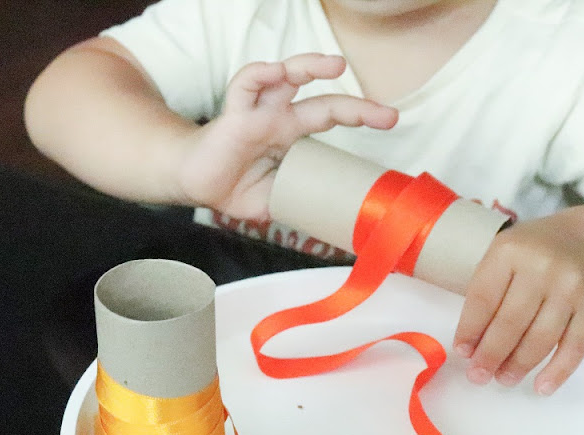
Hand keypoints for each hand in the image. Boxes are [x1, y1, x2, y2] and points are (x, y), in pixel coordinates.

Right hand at [175, 54, 397, 218]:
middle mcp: (279, 120)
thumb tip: (326, 218)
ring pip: (285, 79)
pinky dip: (260, 75)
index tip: (389, 121)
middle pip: (321, 103)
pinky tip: (276, 72)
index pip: (330, 120)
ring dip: (309, 67)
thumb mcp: (273, 201)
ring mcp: (257, 113)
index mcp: (291, 138)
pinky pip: (245, 85)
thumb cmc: (232, 186)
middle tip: (386, 115)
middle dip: (355, 107)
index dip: (359, 118)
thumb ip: (296, 201)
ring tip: (334, 66)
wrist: (194, 183)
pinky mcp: (233, 115)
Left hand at [453, 214, 583, 394]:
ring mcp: (572, 287)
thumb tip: (470, 348)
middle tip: (478, 376)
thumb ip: (484, 297)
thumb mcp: (499, 260)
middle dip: (491, 355)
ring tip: (503, 379)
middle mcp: (543, 267)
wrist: (581, 240)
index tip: (461, 352)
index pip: (483, 299)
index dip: (470, 330)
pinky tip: (542, 386)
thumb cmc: (528, 255)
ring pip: (541, 337)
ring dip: (519, 365)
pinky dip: (558, 371)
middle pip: (511, 321)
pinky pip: (576, 345)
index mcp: (509, 252)